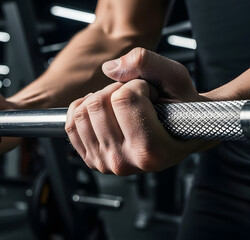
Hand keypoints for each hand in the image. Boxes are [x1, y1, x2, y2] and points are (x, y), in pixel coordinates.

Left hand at [65, 47, 205, 174]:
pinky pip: (70, 125)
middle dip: (116, 90)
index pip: (123, 99)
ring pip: (81, 113)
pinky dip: (83, 109)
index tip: (151, 95)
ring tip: (120, 105)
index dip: (137, 85)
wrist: (180, 135)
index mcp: (151, 150)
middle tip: (135, 98)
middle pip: (97, 104)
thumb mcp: (176, 78)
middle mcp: (124, 162)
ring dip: (99, 99)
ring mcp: (105, 163)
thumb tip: (108, 68)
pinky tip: (103, 110)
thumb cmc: (181, 109)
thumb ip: (146, 62)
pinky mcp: (91, 159)